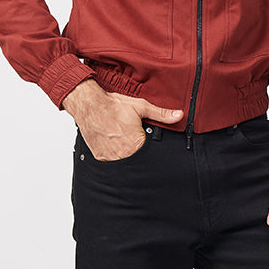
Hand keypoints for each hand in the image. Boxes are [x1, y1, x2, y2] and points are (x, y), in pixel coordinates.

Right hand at [63, 80, 182, 159]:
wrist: (89, 105)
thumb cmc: (113, 106)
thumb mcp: (141, 107)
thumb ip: (161, 114)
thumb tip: (178, 115)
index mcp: (136, 145)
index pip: (150, 155)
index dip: (150, 149)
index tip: (147, 142)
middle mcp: (123, 155)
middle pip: (137, 160)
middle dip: (138, 152)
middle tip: (131, 138)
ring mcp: (110, 158)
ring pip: (124, 163)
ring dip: (125, 155)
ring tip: (122, 141)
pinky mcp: (100, 158)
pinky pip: (111, 162)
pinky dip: (114, 156)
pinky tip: (113, 145)